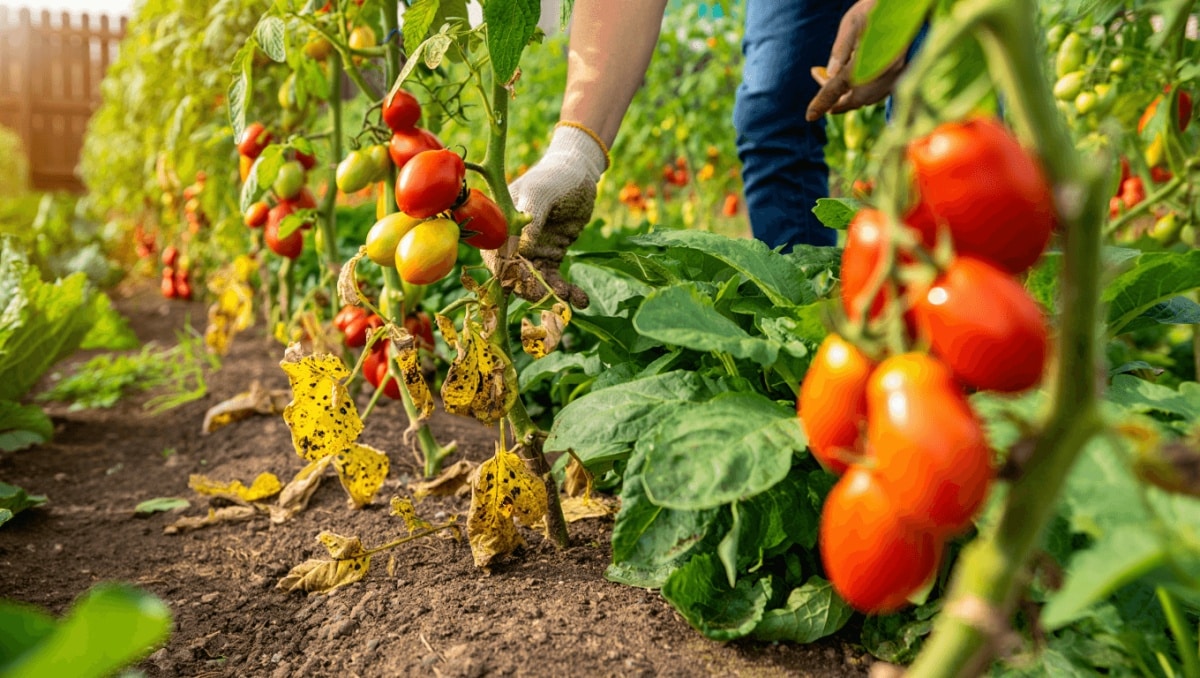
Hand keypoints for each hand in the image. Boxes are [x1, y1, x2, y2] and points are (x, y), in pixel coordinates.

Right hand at [483, 125, 605, 308]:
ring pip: (534, 281)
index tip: (524, 285)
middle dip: (531, 289)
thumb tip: (519, 254)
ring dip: (551, 294)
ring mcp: (530, 251)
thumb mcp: (541, 195)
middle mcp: (511, 241)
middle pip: (514, 274)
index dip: (507, 273)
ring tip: (570, 299)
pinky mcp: (549, 256)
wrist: (579, 174)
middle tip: (551, 298)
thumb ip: (530, 223)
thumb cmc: (555, 178)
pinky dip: (566, 291)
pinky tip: (580, 299)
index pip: (496, 255)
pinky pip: (554, 280)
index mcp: (500, 224)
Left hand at [805, 0, 905, 121]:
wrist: (915, 4)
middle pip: (851, 101)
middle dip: (834, 99)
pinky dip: (865, 90)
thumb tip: (830, 73)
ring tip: (836, 81)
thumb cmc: (880, 7)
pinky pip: (880, 92)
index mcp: (862, 66)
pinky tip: (858, 78)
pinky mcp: (904, 76)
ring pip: (867, 99)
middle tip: (820, 81)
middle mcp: (879, 78)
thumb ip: (840, 50)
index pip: (834, 91)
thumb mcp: (853, 22)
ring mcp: (894, 79)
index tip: (809, 116)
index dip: (820, 104)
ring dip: (850, 95)